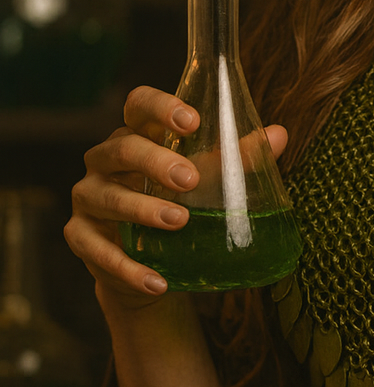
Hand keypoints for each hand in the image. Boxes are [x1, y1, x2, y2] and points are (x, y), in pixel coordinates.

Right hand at [64, 85, 287, 310]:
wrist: (155, 261)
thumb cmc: (183, 203)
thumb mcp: (211, 180)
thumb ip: (239, 158)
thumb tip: (279, 135)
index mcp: (138, 135)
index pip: (138, 105)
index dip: (160, 107)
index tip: (191, 120)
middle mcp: (105, 161)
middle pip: (121, 148)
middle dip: (155, 161)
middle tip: (189, 179)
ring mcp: (89, 197)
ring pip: (106, 197)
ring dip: (142, 209)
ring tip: (179, 222)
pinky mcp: (80, 237)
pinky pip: (97, 251)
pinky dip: (128, 268)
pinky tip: (157, 281)